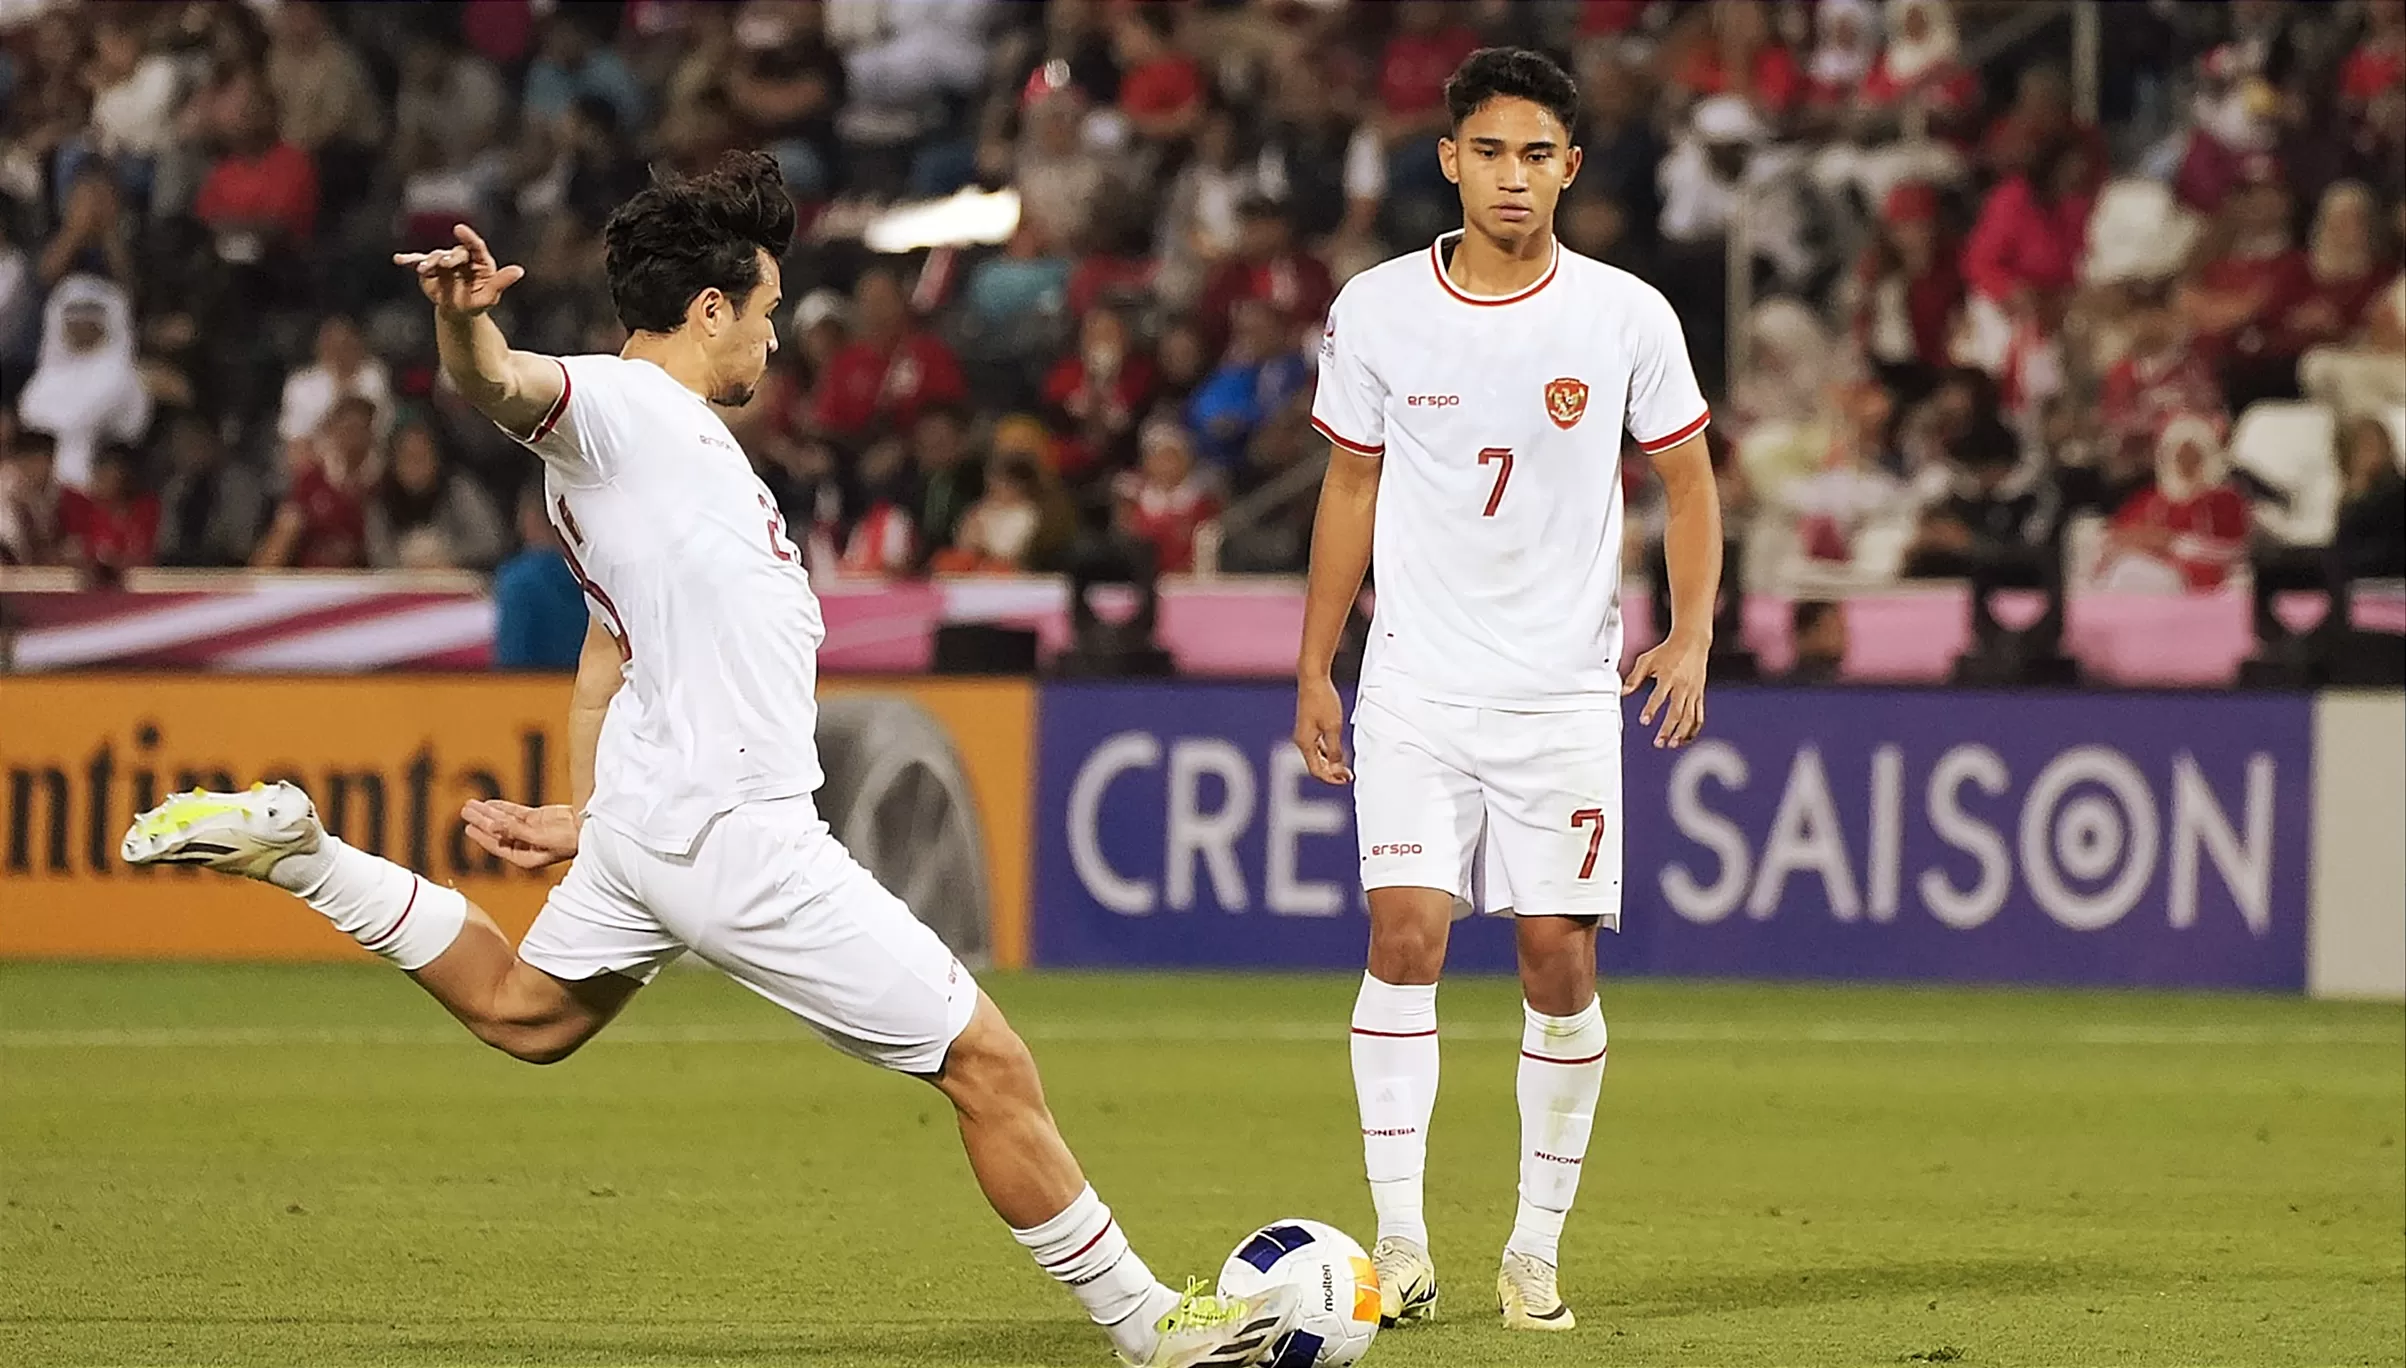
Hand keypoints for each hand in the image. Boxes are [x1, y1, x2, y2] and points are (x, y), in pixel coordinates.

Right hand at [394, 223, 524, 316]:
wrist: (458, 310)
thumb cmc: (477, 302)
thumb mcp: (490, 295)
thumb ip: (501, 282)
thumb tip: (519, 270)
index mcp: (479, 260)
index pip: (475, 245)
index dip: (468, 237)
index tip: (459, 229)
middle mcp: (460, 256)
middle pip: (454, 254)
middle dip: (448, 258)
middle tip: (444, 264)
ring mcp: (443, 261)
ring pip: (435, 258)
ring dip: (427, 262)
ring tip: (422, 269)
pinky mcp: (428, 268)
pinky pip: (418, 263)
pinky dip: (409, 261)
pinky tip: (399, 260)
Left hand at [461, 799, 579, 869]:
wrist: (588, 829)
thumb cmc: (568, 841)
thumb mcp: (539, 838)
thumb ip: (514, 830)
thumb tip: (493, 825)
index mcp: (524, 857)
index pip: (497, 845)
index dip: (481, 836)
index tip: (468, 827)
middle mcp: (524, 845)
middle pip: (497, 831)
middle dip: (481, 821)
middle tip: (466, 811)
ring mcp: (530, 831)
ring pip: (504, 820)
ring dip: (488, 813)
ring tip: (472, 805)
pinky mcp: (536, 819)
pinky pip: (514, 813)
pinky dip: (502, 807)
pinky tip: (490, 804)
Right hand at [1293, 675, 1351, 783]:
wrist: (1312, 679)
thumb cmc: (1322, 700)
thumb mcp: (1333, 727)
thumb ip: (1334, 750)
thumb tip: (1336, 767)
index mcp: (1305, 743)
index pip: (1316, 770)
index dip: (1331, 778)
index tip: (1345, 780)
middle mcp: (1301, 741)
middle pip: (1315, 765)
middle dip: (1331, 773)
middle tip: (1348, 776)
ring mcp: (1304, 733)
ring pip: (1316, 756)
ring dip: (1330, 764)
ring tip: (1345, 767)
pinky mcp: (1308, 726)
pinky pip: (1316, 746)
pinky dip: (1327, 753)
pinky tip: (1337, 752)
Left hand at [1623, 630, 1709, 748]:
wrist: (1692, 642)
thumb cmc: (1667, 651)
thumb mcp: (1647, 659)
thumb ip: (1635, 677)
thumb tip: (1623, 692)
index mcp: (1669, 676)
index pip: (1660, 696)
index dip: (1651, 709)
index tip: (1644, 721)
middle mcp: (1683, 686)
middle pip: (1677, 711)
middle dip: (1668, 729)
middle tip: (1659, 743)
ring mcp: (1693, 692)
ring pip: (1690, 717)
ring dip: (1682, 733)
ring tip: (1672, 745)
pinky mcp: (1700, 695)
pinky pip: (1699, 715)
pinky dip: (1693, 729)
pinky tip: (1684, 739)